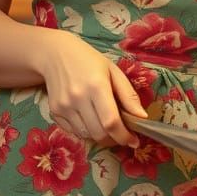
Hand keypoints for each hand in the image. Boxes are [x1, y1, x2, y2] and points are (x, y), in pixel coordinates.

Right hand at [35, 32, 147, 146]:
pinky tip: (90, 119)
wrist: (55, 54)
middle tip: (122, 134)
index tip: (133, 141)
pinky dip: (85, 132)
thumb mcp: (113, 71)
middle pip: (99, 133)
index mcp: (97, 86)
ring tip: (106, 125)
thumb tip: (142, 118)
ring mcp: (64, 107)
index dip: (124, 136)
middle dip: (114, 139)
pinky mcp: (54, 112)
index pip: (111, 122)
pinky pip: (73, 132)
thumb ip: (128, 95)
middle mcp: (78, 98)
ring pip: (86, 136)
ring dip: (100, 136)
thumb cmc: (89, 60)